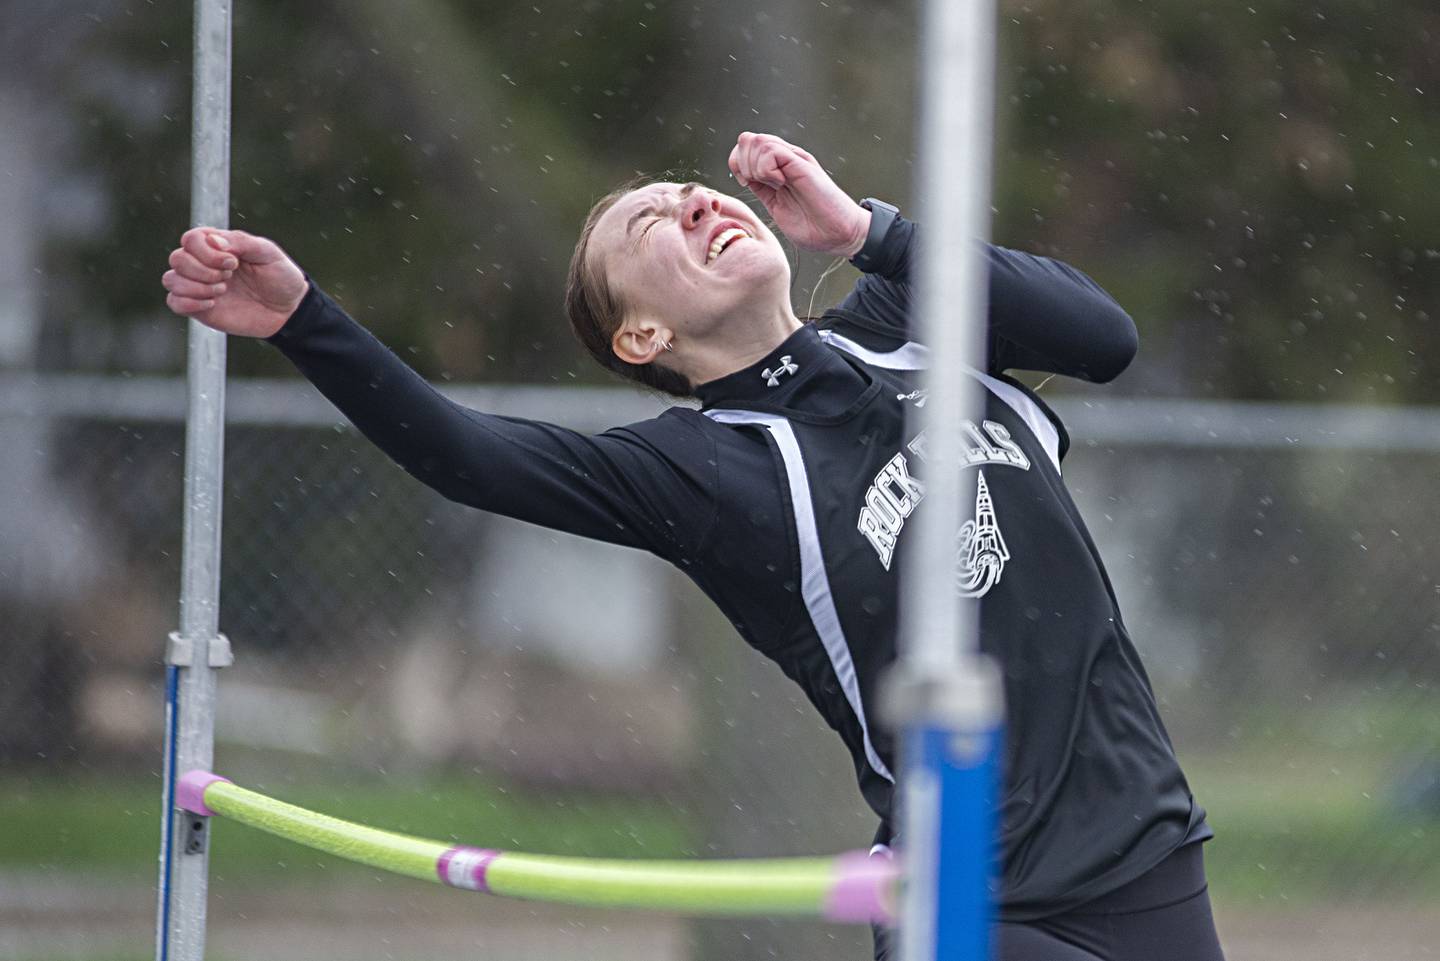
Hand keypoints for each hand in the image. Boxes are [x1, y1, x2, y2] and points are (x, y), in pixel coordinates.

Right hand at [162, 228, 307, 337]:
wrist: (288, 309)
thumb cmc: (280, 276)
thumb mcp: (267, 252)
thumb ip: (240, 242)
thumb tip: (211, 239)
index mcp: (216, 245)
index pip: (190, 239)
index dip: (206, 252)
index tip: (233, 262)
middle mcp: (203, 264)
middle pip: (176, 259)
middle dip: (202, 270)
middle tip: (229, 277)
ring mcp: (199, 286)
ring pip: (170, 280)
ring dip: (195, 287)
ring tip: (222, 290)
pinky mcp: (199, 308)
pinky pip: (174, 302)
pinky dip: (189, 303)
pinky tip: (213, 304)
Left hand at [727, 132, 869, 257]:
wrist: (839, 233)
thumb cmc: (813, 227)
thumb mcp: (777, 207)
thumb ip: (762, 190)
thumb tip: (745, 179)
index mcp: (776, 169)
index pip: (744, 149)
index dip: (737, 164)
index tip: (747, 184)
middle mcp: (784, 159)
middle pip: (747, 140)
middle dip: (742, 163)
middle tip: (757, 183)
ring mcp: (793, 159)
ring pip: (756, 141)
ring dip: (755, 166)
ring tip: (773, 184)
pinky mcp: (801, 163)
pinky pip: (771, 150)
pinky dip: (766, 168)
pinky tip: (779, 183)